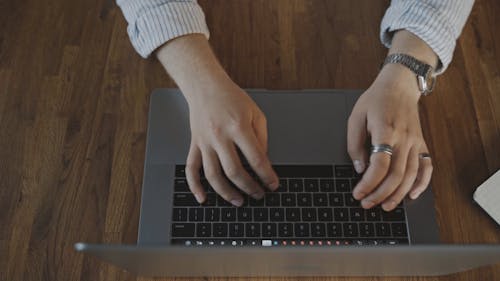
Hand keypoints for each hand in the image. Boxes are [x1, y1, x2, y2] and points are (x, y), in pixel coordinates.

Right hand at [185, 83, 278, 206]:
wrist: (205, 86)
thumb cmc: (231, 98)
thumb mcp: (256, 113)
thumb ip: (262, 138)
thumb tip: (263, 161)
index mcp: (238, 127)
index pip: (256, 159)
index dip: (266, 175)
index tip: (273, 185)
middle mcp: (220, 136)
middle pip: (234, 171)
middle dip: (249, 187)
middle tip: (259, 195)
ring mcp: (204, 142)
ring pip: (213, 175)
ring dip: (227, 193)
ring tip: (239, 201)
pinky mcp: (194, 145)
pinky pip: (191, 169)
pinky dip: (195, 186)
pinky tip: (203, 198)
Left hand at [347, 63, 432, 210]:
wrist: (399, 85)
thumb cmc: (376, 100)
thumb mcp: (356, 117)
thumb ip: (355, 144)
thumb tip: (359, 168)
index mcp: (386, 130)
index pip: (380, 164)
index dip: (368, 183)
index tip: (358, 193)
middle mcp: (404, 138)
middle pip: (396, 175)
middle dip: (380, 194)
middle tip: (367, 204)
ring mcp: (415, 142)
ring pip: (411, 175)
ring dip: (398, 194)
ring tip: (385, 206)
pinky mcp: (421, 143)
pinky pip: (427, 166)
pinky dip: (422, 183)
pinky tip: (412, 195)